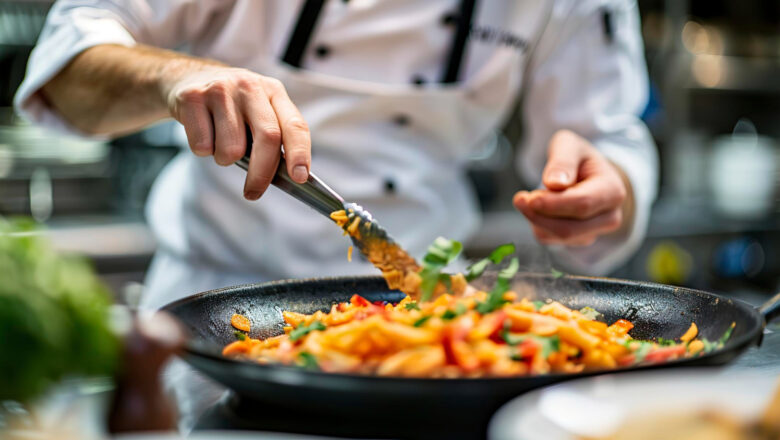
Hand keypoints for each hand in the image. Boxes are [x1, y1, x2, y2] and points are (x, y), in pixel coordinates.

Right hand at [165, 66, 310, 199]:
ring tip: (220, 141)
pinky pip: (203, 146)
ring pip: (231, 149)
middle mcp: (250, 86)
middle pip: (267, 138)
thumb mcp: (258, 110)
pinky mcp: (192, 97)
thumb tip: (285, 177)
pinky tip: (203, 132)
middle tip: (253, 192)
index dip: (300, 153)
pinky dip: (203, 150)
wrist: (186, 77)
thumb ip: (273, 137)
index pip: (295, 125)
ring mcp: (221, 89)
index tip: (299, 178)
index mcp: (274, 92)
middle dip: (262, 173)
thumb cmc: (231, 106)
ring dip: (225, 158)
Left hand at [513, 130, 631, 246]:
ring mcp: (594, 232)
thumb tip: (554, 183)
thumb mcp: (570, 146)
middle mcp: (608, 217)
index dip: (554, 204)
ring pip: (557, 236)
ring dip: (535, 218)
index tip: (530, 198)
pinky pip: (550, 238)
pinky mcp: (577, 240)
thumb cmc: (580, 159)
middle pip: (568, 228)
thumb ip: (563, 161)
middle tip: (519, 198)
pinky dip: (536, 223)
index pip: (582, 204)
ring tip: (526, 197)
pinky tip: (537, 206)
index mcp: (612, 191)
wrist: (590, 175)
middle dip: (539, 215)